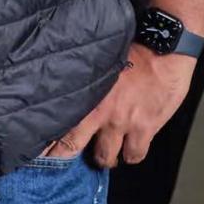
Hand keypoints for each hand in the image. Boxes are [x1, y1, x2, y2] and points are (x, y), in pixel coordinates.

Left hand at [48, 44, 193, 166]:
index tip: (39, 149)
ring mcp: (122, 123)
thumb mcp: (100, 60)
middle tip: (65, 157)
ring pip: (106, 157)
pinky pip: (135, 155)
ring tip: (107, 154)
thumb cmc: (133, 46)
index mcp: (84, 93)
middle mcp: (99, 112)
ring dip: (105, 157)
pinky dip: (132, 155)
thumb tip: (77, 89)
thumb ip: (88, 81)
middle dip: (66, 155)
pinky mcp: (144, 128)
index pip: (57, 122)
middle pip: (72, 146)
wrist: (164, 47)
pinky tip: (131, 151)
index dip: (47, 140)